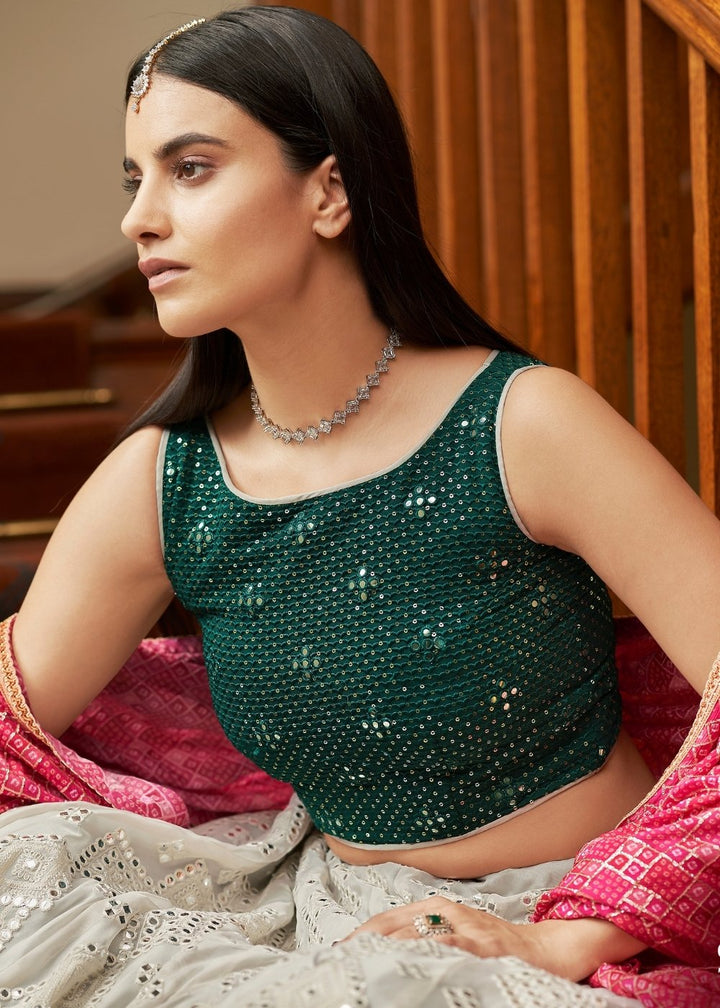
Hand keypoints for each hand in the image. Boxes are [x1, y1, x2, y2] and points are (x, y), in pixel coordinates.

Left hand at [346, 896, 646, 981]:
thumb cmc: (497, 946)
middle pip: (393, 927)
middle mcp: (446, 912)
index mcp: (435, 908)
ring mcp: (464, 928)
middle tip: (342, 966)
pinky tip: (406, 967)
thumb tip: (384, 955)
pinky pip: (447, 948)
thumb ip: (424, 938)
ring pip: (414, 937)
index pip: (386, 920)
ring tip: (364, 970)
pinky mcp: (482, 945)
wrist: (547, 948)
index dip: (359, 936)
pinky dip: (425, 956)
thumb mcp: (456, 934)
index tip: (335, 955)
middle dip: (365, 947)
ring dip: (387, 954)